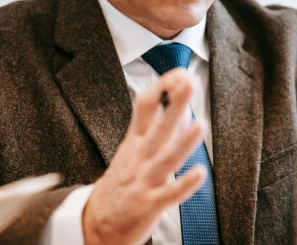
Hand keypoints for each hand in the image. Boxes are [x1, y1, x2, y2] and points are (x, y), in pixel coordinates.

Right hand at [82, 68, 207, 244]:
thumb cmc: (122, 182)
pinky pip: (170, 194)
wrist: (95, 223)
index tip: (180, 73)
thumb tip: (184, 108)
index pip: (145, 106)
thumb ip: (159, 130)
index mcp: (135, 141)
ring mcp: (145, 180)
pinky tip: (200, 173)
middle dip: (174, 103)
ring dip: (184, 141)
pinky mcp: (150, 204)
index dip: (162, 87)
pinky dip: (184, 183)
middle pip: (158, 126)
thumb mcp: (134, 151)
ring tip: (201, 123)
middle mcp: (140, 157)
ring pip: (166, 157)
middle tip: (190, 82)